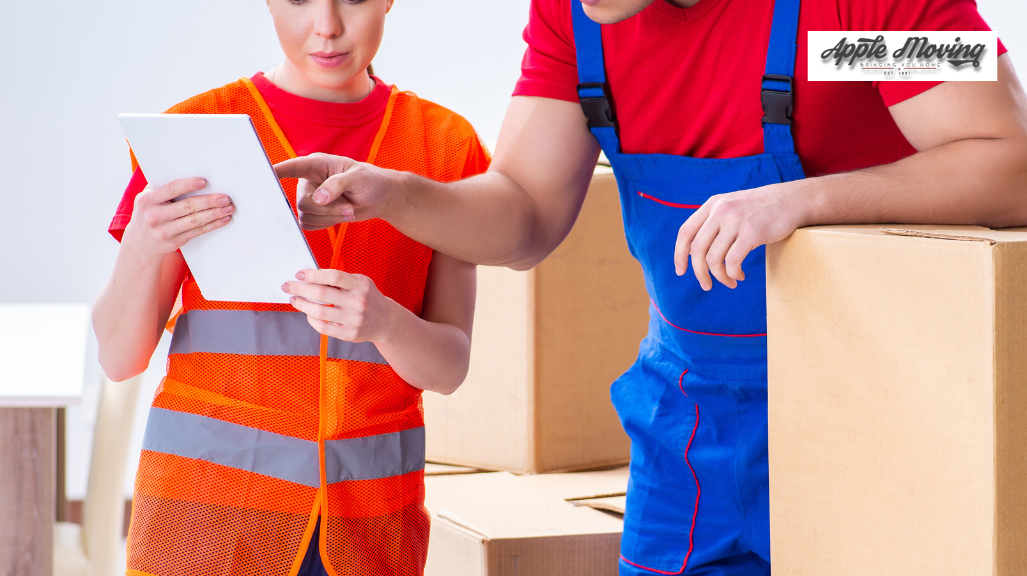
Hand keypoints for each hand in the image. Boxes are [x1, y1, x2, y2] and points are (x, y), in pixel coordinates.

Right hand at [121, 177, 233, 259]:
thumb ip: (163, 188)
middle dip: (209, 201)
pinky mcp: (175, 242)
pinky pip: (198, 231)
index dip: (188, 185)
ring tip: (229, 208)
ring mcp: (164, 231)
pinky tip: (223, 219)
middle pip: (187, 207)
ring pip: (195, 221)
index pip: (170, 189)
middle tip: (225, 198)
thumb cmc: (148, 213)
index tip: (204, 181)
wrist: (140, 244)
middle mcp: (154, 216)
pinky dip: (213, 225)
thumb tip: (190, 173)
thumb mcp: (147, 199)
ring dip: (215, 214)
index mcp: (147, 200)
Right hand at [274, 153, 392, 230]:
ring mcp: (310, 199)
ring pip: (306, 217)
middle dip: (328, 210)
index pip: (291, 167)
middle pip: (302, 203)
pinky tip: (339, 216)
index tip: (263, 175)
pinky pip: (309, 226)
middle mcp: (308, 181)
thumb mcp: (358, 178)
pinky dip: (326, 225)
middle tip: (349, 208)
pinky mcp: (314, 214)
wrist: (378, 197)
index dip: (276, 172)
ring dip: (330, 218)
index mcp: (315, 165)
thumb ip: (337, 185)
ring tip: (348, 210)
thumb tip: (318, 199)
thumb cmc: (370, 180)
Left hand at [282, 269, 395, 342]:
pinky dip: (312, 319)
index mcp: (361, 285)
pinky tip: (308, 313)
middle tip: (288, 286)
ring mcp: (354, 320)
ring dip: (302, 305)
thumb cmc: (366, 296)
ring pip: (320, 312)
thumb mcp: (360, 282)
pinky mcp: (349, 334)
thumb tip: (309, 277)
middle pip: (322, 294)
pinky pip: (323, 327)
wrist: (385, 320)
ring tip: (295, 299)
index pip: (334, 276)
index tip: (299, 274)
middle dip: (300, 289)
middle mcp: (358, 302)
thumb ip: (339, 279)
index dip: (314, 274)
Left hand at [673, 181, 809, 289]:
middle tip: (706, 285)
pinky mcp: (752, 232)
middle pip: (697, 249)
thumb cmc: (762, 209)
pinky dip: (732, 273)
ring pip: (714, 259)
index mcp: (712, 204)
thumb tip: (695, 253)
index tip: (681, 272)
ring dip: (720, 276)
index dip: (679, 255)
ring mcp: (736, 221)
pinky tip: (739, 275)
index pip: (685, 232)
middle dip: (699, 272)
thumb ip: (714, 222)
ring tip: (730, 281)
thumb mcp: (732, 207)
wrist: (793, 200)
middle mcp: (720, 211)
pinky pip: (732, 261)